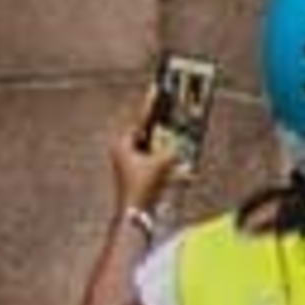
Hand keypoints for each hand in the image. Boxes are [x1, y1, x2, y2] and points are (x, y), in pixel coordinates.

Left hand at [106, 98, 184, 225]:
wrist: (136, 216)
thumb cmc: (141, 189)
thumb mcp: (160, 165)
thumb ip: (171, 150)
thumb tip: (179, 145)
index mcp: (122, 143)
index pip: (139, 117)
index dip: (151, 103)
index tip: (158, 88)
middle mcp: (124, 150)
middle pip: (147, 130)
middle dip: (162, 124)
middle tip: (173, 111)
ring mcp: (131, 162)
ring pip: (153, 145)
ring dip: (168, 144)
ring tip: (180, 138)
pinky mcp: (140, 174)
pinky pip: (157, 160)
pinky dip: (169, 160)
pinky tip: (182, 163)